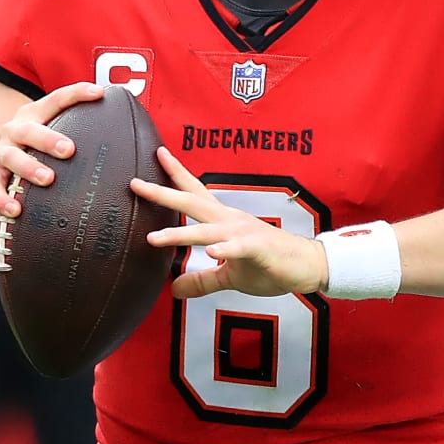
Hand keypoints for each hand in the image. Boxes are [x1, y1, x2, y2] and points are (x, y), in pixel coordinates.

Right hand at [0, 82, 105, 221]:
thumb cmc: (32, 154)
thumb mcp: (48, 139)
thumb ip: (77, 136)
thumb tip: (130, 140)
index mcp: (34, 116)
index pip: (55, 100)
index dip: (76, 94)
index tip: (99, 93)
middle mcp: (15, 130)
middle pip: (29, 129)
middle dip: (49, 138)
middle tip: (69, 149)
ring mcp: (0, 152)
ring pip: (12, 156)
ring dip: (29, 167)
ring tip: (47, 179)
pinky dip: (3, 199)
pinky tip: (15, 210)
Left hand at [132, 147, 328, 298]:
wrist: (307, 266)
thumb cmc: (270, 265)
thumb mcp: (228, 276)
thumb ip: (201, 280)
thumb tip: (173, 288)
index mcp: (223, 221)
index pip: (195, 193)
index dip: (175, 175)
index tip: (156, 155)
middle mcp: (230, 220)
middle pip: (192, 202)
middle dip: (163, 193)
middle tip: (136, 184)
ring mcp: (243, 233)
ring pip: (206, 229)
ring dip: (180, 232)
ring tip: (155, 238)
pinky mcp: (258, 249)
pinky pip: (239, 249)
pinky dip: (225, 250)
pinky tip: (213, 252)